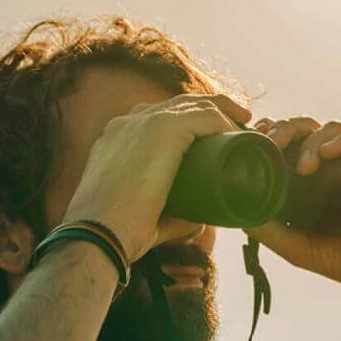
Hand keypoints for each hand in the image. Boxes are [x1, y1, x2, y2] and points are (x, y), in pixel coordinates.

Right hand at [61, 92, 251, 260]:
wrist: (95, 236)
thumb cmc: (114, 235)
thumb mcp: (143, 216)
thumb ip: (172, 216)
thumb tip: (199, 218)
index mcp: (116, 139)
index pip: (157, 117)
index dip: (188, 122)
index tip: (211, 137)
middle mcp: (127, 123)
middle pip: (178, 103)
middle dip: (209, 109)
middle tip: (237, 124)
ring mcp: (143, 122)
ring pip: (194, 104)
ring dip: (223, 112)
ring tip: (245, 125)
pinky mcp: (161, 129)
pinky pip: (205, 116)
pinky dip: (225, 123)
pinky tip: (241, 134)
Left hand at [247, 117, 340, 311]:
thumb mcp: (299, 248)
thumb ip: (268, 230)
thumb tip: (235, 210)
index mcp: (322, 176)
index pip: (294, 141)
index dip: (274, 134)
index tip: (256, 140)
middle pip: (313, 129)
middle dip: (288, 129)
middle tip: (272, 142)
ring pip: (340, 130)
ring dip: (316, 140)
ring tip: (304, 165)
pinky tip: (333, 150)